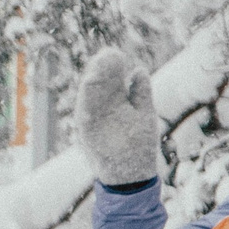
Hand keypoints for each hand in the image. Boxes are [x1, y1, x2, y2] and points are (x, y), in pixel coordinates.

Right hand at [75, 48, 158, 187]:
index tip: (114, 53)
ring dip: (91, 85)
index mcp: (114, 105)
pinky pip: (85, 119)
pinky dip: (86, 104)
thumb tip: (138, 69)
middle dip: (100, 71)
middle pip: (98, 88)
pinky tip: (89, 89)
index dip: (111, 67)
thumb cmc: (139, 146)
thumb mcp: (144, 115)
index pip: (110, 82)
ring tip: (96, 68)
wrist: (133, 175)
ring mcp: (94, 124)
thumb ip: (140, 94)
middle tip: (105, 54)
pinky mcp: (89, 137)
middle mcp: (101, 112)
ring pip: (88, 100)